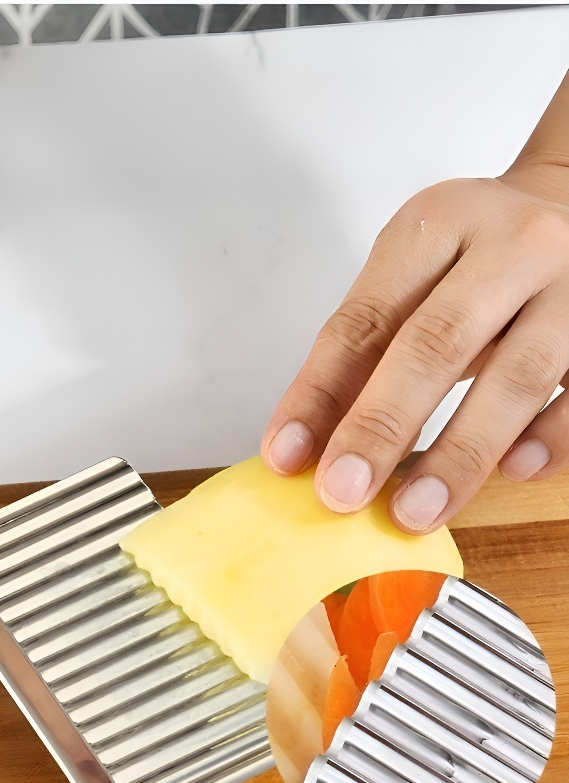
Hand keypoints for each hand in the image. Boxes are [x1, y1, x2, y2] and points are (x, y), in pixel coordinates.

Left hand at [261, 71, 568, 533]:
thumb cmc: (478, 257)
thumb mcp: (413, 277)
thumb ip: (367, 351)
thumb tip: (311, 445)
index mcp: (437, 226)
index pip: (364, 319)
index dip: (318, 393)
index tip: (287, 455)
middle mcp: (511, 246)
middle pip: (436, 342)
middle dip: (382, 426)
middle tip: (342, 492)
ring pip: (519, 374)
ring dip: (461, 452)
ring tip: (415, 511)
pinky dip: (550, 436)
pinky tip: (515, 471)